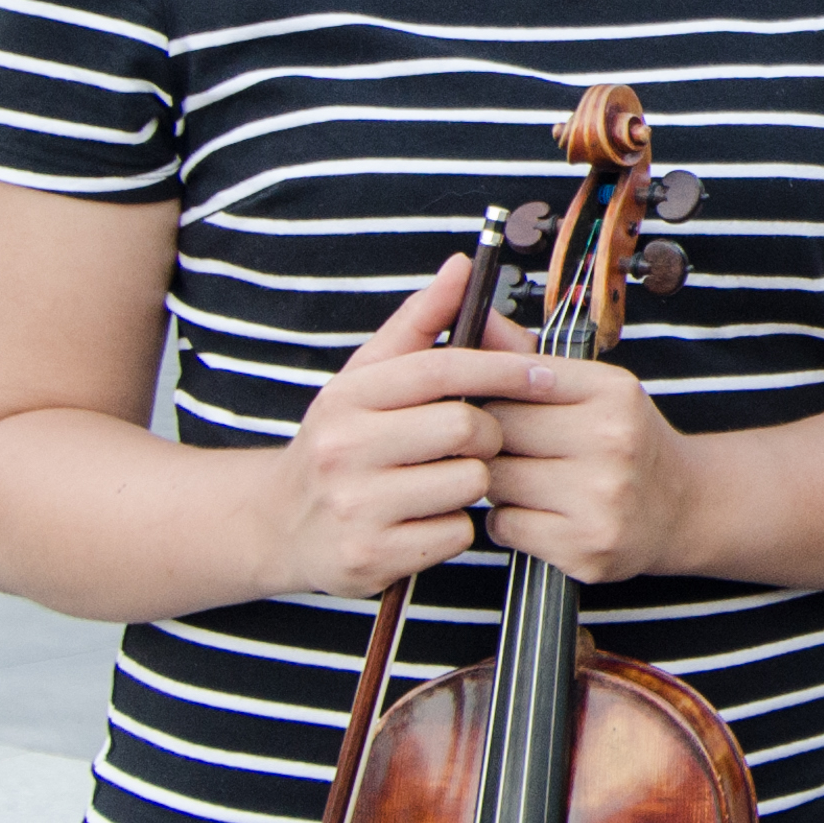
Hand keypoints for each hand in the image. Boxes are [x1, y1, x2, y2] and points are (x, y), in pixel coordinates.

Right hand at [253, 257, 507, 598]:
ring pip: (469, 482)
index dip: (502, 366)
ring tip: (445, 479)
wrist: (279, 523)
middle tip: (475, 440)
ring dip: (473, 481)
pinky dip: (456, 526)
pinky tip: (428, 519)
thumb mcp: (366, 377)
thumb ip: (420, 321)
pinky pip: (456, 533)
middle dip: (486, 433)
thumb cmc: (344, 440)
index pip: (441, 368)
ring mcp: (355, 507)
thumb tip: (463, 265)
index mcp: (347, 397)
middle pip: (465, 427)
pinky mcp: (371, 557)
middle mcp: (344, 449)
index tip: (544, 373)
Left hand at [470, 296, 701, 585]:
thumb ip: (528, 358)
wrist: (685, 508)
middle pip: (497, 430)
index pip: (513, 377)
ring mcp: (600, 499)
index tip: (477, 399)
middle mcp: (612, 442)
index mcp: (612, 392)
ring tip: (520, 478)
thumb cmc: (625, 441)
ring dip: (494, 481)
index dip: (484, 390)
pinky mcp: (585, 548)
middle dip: (488, 438)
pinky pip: (504, 526)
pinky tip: (534, 512)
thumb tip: (476, 316)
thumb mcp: (594, 388)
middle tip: (502, 445)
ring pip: (494, 480)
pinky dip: (507, 520)